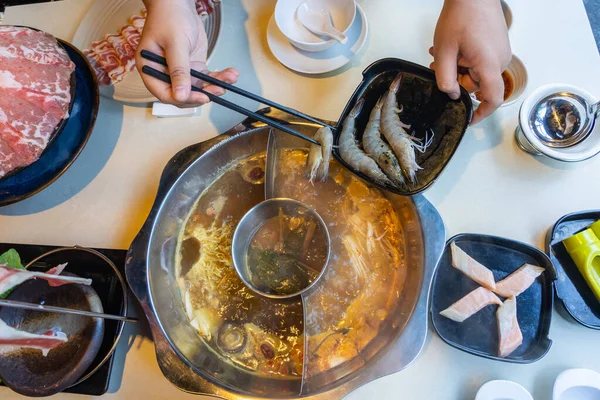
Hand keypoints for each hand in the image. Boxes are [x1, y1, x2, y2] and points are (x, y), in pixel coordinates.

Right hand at [136, 0, 238, 105]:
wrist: (178, 3)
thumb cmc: (170, 18)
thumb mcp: (175, 44)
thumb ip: (178, 70)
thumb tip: (181, 96)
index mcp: (150, 69)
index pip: (165, 93)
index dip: (183, 99)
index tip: (201, 97)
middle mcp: (164, 73)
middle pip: (183, 94)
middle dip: (203, 94)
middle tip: (219, 89)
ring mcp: (179, 71)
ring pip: (198, 88)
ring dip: (215, 86)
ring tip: (229, 78)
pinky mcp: (192, 66)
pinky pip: (206, 77)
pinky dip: (218, 77)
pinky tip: (230, 74)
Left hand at [430, 0, 510, 123]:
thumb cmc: (461, 15)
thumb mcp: (444, 51)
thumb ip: (445, 78)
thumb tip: (452, 95)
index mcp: (489, 65)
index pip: (493, 99)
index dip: (482, 113)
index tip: (469, 119)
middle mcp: (500, 60)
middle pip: (478, 85)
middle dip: (457, 81)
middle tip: (437, 70)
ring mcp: (500, 52)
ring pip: (477, 72)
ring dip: (458, 68)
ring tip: (440, 54)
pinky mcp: (497, 44)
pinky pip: (480, 60)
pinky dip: (465, 59)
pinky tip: (451, 48)